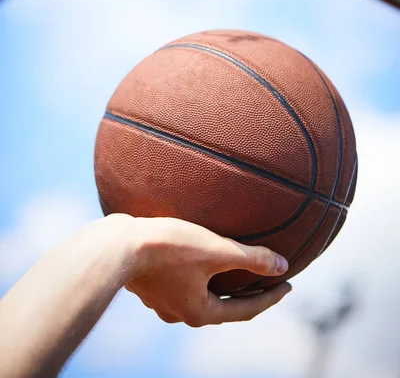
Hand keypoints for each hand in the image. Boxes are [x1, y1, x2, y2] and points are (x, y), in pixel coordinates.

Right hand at [126, 216, 290, 326]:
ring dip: (219, 283)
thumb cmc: (168, 247)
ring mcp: (161, 300)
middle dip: (246, 291)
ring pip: (199, 294)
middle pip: (223, 305)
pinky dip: (197, 273)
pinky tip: (195, 256)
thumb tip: (282, 265)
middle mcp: (180, 313)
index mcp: (200, 311)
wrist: (116, 246)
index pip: (246, 310)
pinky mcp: (148, 284)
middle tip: (266, 278)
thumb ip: (250, 258)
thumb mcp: (215, 250)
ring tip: (231, 266)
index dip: (270, 297)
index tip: (289, 285)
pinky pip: (182, 282)